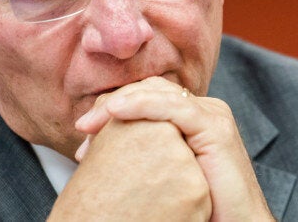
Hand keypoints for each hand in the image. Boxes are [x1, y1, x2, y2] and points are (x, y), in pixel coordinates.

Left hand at [75, 77, 273, 220]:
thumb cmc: (200, 208)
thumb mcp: (163, 172)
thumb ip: (143, 152)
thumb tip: (97, 151)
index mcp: (190, 117)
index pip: (146, 96)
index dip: (112, 109)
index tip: (85, 139)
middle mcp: (203, 110)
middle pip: (149, 89)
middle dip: (111, 105)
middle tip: (82, 128)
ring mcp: (212, 115)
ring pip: (158, 93)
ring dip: (119, 104)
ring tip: (89, 123)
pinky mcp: (215, 128)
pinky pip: (173, 107)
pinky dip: (141, 105)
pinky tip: (115, 112)